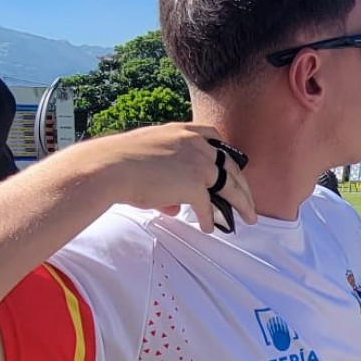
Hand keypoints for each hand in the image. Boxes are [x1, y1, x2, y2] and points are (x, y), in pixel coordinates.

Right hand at [98, 124, 256, 233]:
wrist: (111, 167)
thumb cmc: (119, 162)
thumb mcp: (147, 161)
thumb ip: (165, 179)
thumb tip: (174, 206)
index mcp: (183, 132)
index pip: (213, 136)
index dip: (224, 152)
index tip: (231, 163)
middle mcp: (196, 145)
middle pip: (230, 165)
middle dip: (242, 185)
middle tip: (248, 200)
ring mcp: (199, 164)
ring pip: (231, 186)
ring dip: (241, 204)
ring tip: (248, 217)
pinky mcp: (195, 185)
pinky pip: (209, 207)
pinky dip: (210, 219)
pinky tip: (209, 228)